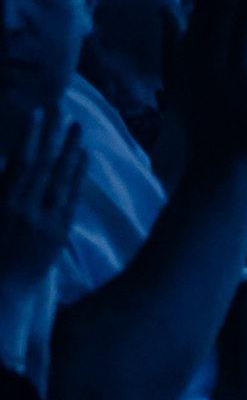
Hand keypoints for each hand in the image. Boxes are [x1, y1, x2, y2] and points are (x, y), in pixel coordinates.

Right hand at [0, 109, 84, 290]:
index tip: (37, 113)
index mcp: (2, 204)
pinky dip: (78, 175)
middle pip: (44, 165)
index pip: (20, 163)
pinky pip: (72, 198)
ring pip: (62, 179)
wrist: (0, 291)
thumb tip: (7, 159)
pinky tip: (84, 156)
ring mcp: (47, 222)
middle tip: (61, 108)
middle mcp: (26, 210)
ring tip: (78, 126)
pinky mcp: (61, 232)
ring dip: (70, 149)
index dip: (30, 136)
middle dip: (52, 135)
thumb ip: (2, 185)